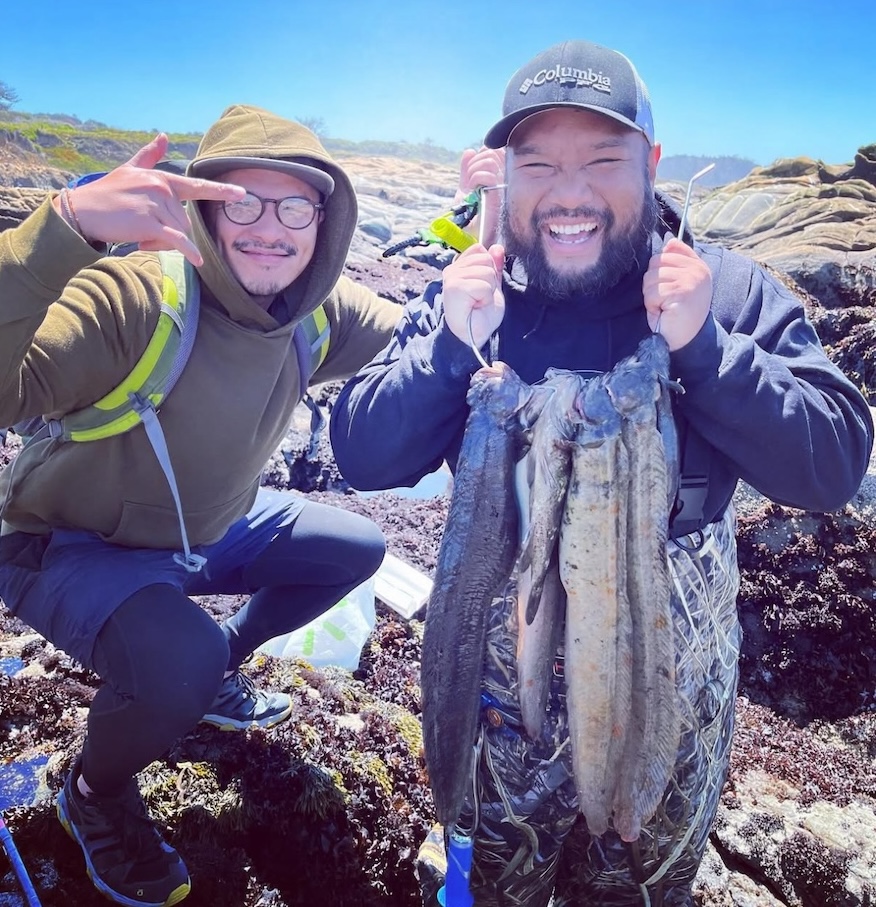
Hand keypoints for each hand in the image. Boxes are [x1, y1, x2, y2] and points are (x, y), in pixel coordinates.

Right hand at [53, 134, 244, 265]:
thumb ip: (149, 156)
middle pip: (184, 221)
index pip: (196, 186)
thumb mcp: (129, 170)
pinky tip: (198, 260)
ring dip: (163, 242)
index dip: (220, 191)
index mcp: (161, 178)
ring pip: (179, 234)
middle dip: (170, 232)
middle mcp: (161, 188)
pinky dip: (188, 251)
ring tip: (139, 236)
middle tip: (144, 232)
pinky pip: (177, 241)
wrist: (82, 211)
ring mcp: (156, 205)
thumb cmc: (106, 192)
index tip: (242, 194)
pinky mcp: (150, 224)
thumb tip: (163, 135)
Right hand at [442, 243, 505, 350]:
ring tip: (478, 302)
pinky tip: (476, 306)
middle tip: (481, 297)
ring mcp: (451, 278)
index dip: (489, 267)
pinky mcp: (453, 287)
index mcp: (459, 267)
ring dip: (488, 290)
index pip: (479, 249)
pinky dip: (485, 298)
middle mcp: (452, 270)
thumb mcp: (493, 285)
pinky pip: (483, 285)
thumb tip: (497, 247)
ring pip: (486, 271)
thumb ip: (494, 266)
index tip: (483, 286)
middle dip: (490, 279)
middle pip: (485, 258)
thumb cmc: (482, 314)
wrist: (475, 335)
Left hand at [456, 146, 504, 246]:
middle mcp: (503, 180)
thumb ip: (467, 170)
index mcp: (497, 177)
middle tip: (469, 181)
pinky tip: (473, 190)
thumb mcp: (465, 188)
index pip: (494, 151)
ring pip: (489, 160)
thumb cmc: (468, 216)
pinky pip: (487, 175)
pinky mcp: (499, 195)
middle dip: (474, 163)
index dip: (481, 154)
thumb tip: (470, 151)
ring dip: (473, 170)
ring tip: (471, 187)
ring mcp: (502, 187)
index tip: (471, 170)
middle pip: (491, 152)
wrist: (469, 236)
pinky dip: (475, 178)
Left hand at [642, 238, 712, 350]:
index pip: (668, 250)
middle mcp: (698, 270)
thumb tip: (669, 241)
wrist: (687, 340)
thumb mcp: (679, 284)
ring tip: (664, 307)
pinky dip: (652, 307)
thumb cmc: (677, 313)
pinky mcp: (682, 293)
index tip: (669, 288)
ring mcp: (692, 281)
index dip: (659, 271)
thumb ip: (676, 261)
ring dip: (651, 297)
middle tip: (665, 300)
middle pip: (655, 263)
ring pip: (651, 278)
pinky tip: (664, 313)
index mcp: (698, 265)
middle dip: (653, 284)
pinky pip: (653, 294)